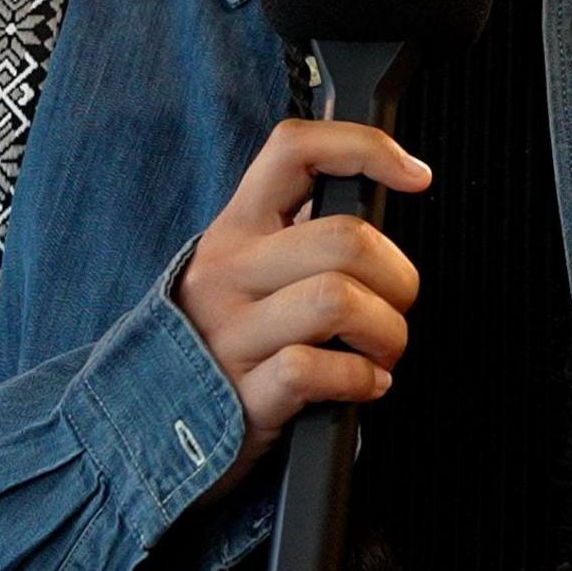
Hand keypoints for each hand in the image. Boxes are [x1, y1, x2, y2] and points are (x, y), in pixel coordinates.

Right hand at [175, 119, 428, 481]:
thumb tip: (373, 180)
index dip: (365, 146)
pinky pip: (315, 368)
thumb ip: (300, 231)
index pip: (294, 149)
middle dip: (399, 277)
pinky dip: (359, 379)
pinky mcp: (242, 393)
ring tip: (381, 351)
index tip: (415, 177)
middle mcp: (229, 270)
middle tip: (395, 307)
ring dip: (387, 332)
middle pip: (344, 238)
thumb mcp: (251, 271)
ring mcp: (232, 332)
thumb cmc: (230, 340)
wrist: (157, 424)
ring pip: (336, 300)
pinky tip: (363, 384)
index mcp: (238, 227)